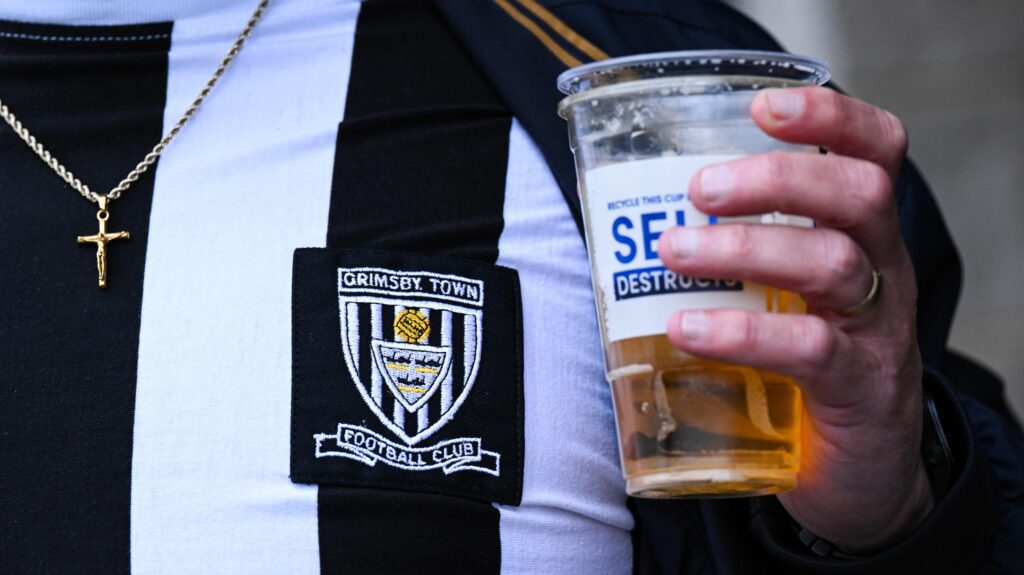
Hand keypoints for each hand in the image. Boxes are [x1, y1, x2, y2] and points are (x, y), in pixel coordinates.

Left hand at [656, 87, 933, 551]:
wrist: (859, 472)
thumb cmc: (803, 366)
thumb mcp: (785, 297)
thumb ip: (736, 258)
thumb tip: (625, 226)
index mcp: (861, 235)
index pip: (874, 153)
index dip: (831, 117)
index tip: (764, 105)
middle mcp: (881, 269)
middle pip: (857, 193)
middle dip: (777, 177)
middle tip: (702, 188)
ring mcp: (876, 329)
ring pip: (832, 262)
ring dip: (744, 248)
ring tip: (673, 250)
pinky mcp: (859, 389)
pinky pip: (809, 349)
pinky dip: (743, 332)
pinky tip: (687, 329)